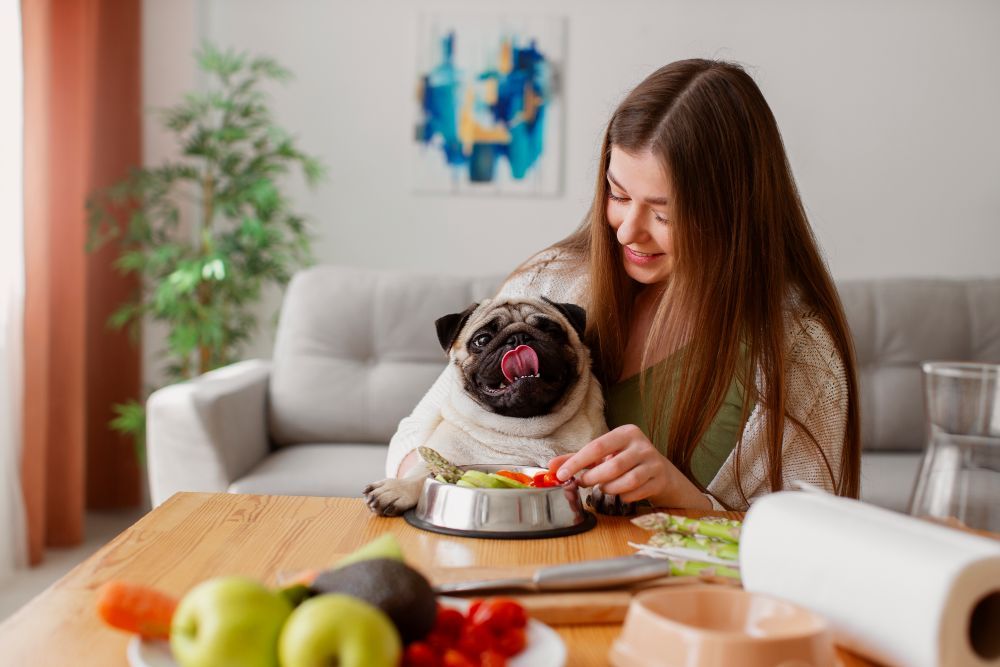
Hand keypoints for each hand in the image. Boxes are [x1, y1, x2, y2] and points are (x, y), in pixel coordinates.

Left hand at [548, 424, 711, 508]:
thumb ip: (577, 459)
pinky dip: (623, 496)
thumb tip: (551, 467)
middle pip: (612, 466)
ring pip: (625, 482)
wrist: (660, 471)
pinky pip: (636, 493)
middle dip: (592, 478)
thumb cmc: (625, 460)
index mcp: (626, 433)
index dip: (576, 462)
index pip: (596, 447)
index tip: (560, 474)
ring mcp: (653, 463)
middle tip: (583, 483)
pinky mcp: (659, 480)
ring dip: (608, 489)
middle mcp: (642, 445)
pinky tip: (621, 493)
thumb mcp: (603, 455)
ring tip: (603, 487)